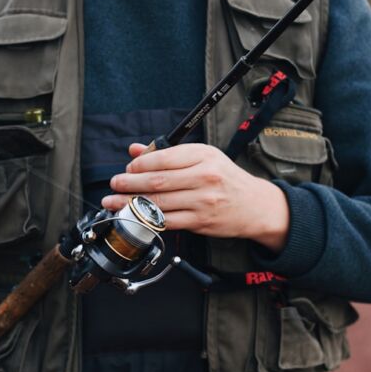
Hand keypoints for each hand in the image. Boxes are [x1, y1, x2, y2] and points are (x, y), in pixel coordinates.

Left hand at [101, 143, 289, 251]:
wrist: (256, 205)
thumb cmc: (226, 179)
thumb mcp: (203, 157)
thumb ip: (168, 153)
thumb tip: (135, 150)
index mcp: (204, 155)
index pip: (163, 158)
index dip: (139, 164)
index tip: (128, 167)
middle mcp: (204, 177)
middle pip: (157, 181)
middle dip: (129, 183)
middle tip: (115, 184)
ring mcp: (203, 201)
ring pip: (159, 203)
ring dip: (131, 203)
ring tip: (114, 202)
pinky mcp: (200, 221)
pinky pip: (167, 221)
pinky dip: (147, 219)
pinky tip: (134, 217)